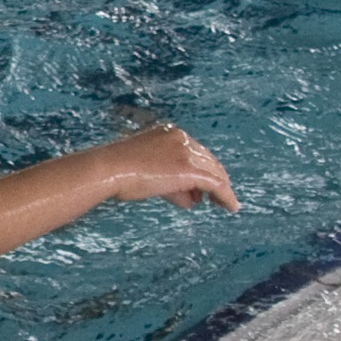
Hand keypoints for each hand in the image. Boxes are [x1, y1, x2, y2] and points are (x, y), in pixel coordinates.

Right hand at [96, 126, 239, 211]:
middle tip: (214, 197)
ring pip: (214, 172)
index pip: (194, 152)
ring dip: (220, 189)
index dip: (201, 169)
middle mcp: (182, 138)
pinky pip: (216, 184)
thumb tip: (190, 199)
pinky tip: (231, 207)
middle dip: (213, 179)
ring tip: (224, 204)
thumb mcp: (146, 171)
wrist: (109, 168)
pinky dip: (226, 196)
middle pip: (208, 160)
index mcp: (170, 132)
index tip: (201, 187)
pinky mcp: (189, 170)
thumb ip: (169, 182)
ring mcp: (186, 153)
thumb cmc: (118, 171)